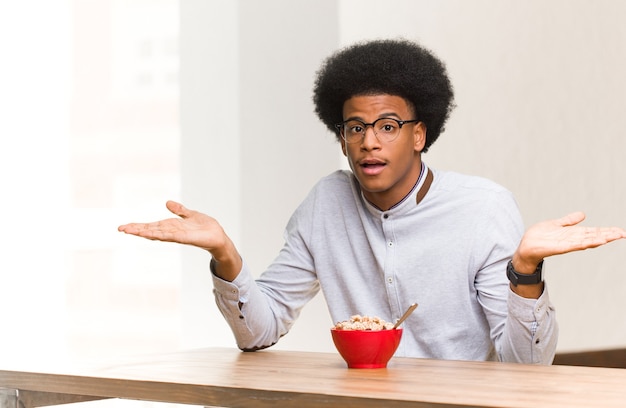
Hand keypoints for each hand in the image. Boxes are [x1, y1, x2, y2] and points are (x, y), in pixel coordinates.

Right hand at [118, 200, 241, 279]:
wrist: (219, 236)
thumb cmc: (206, 228)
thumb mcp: (190, 215)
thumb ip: (179, 210)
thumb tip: (167, 202)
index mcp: (171, 227)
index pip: (151, 226)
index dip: (138, 226)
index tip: (124, 226)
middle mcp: (172, 232)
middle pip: (150, 230)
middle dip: (136, 230)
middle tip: (120, 229)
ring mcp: (177, 236)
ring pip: (157, 234)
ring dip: (144, 232)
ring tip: (130, 231)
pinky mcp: (185, 238)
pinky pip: (171, 236)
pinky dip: (161, 234)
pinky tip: (151, 233)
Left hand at [514, 211, 625, 273]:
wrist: (525, 246)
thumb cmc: (539, 237)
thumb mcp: (556, 224)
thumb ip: (569, 220)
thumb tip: (583, 214)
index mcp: (573, 233)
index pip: (594, 231)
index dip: (607, 231)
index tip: (621, 231)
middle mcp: (572, 239)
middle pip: (594, 236)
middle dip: (609, 235)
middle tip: (624, 234)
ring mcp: (567, 244)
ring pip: (588, 241)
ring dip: (601, 238)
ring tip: (614, 236)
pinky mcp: (560, 247)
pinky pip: (575, 245)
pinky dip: (586, 243)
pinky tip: (596, 241)